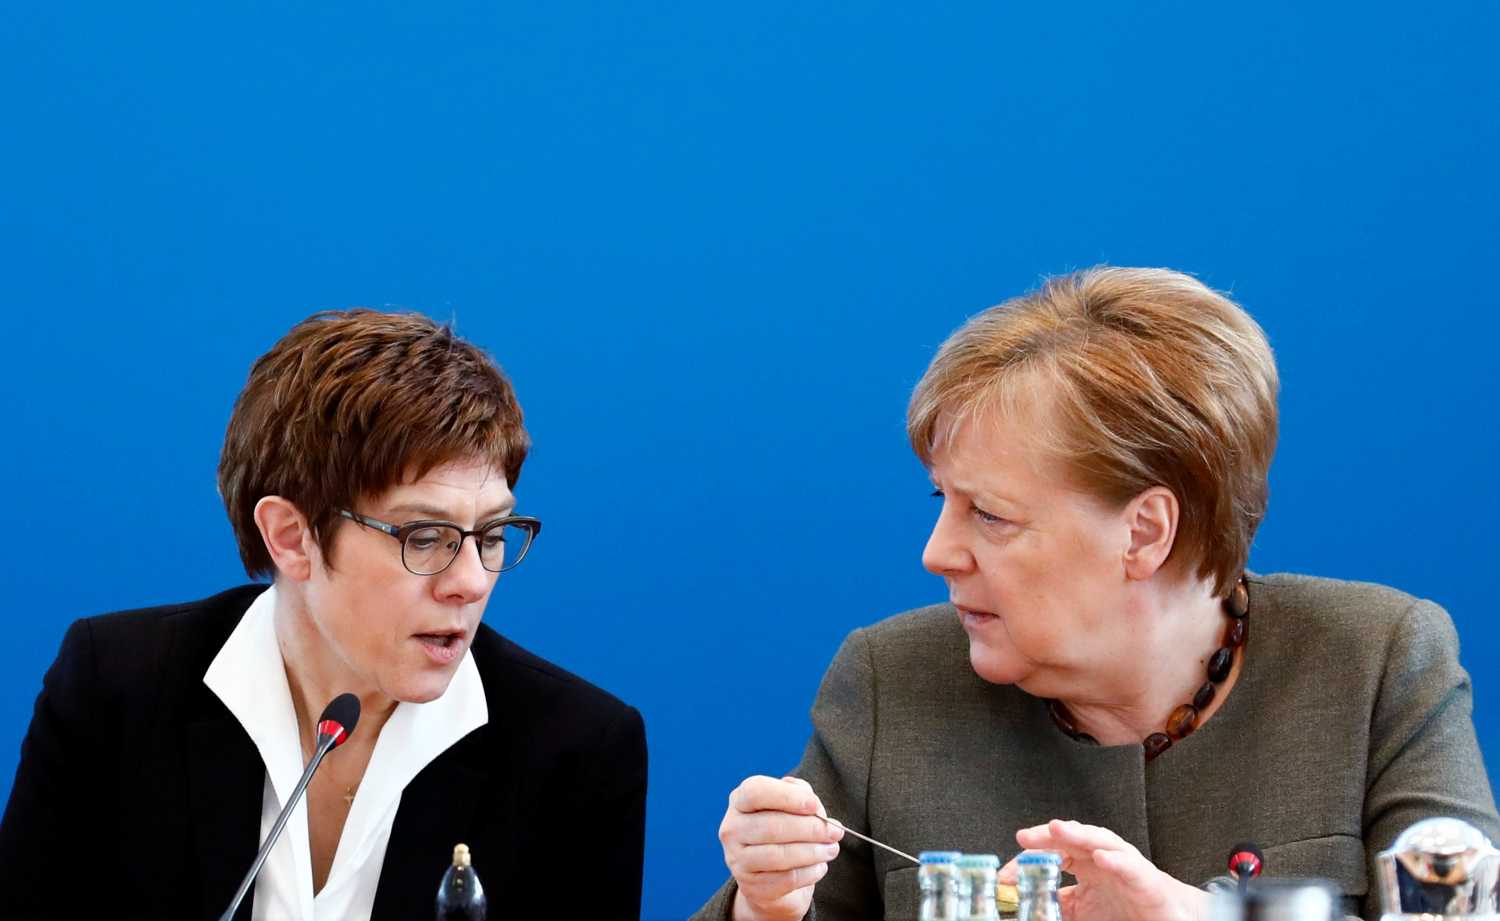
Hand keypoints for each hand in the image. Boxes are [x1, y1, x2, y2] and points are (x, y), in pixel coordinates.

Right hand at [720, 775, 842, 920]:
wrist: (771, 874)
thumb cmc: (784, 830)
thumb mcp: (791, 805)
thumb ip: (802, 796)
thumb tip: (816, 809)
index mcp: (740, 801)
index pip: (755, 792)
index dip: (786, 796)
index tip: (814, 804)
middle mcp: (732, 829)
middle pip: (771, 826)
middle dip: (810, 829)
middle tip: (835, 831)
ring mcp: (738, 860)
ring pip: (779, 855)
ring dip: (813, 852)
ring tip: (832, 849)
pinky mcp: (751, 887)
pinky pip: (786, 880)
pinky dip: (809, 873)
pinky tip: (820, 867)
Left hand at [998, 819, 1207, 920]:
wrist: (1165, 916)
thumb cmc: (1124, 908)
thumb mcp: (1080, 910)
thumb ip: (1055, 905)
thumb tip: (1022, 906)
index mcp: (1082, 863)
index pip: (1050, 853)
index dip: (1027, 861)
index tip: (1005, 878)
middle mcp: (1100, 856)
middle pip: (1070, 838)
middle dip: (1046, 835)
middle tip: (1024, 837)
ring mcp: (1123, 862)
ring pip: (1098, 840)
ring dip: (1077, 833)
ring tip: (1056, 830)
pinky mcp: (1144, 877)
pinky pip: (1128, 865)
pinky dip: (1115, 859)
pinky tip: (1100, 857)